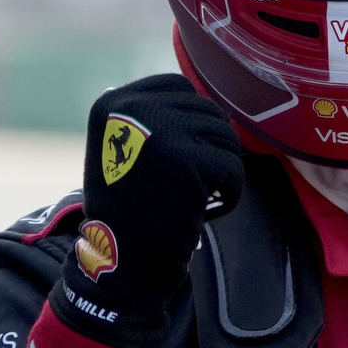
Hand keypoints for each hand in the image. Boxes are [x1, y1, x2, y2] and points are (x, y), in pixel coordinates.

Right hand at [51, 75, 242, 343]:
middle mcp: (133, 107)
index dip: (192, 123)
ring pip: (224, 135)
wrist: (120, 260)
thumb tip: (203, 97)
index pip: (179, 88)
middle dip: (210, 149)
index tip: (180, 159)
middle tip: (190, 184)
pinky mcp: (187, 160)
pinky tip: (205, 209)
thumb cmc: (129, 208)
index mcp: (115, 102)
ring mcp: (161, 131)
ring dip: (221, 169)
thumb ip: (153, 117)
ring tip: (196, 195)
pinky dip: (229, 192)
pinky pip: (232, 167)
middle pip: (206, 110)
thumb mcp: (124, 146)